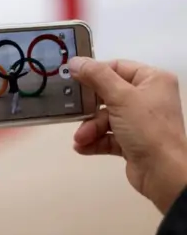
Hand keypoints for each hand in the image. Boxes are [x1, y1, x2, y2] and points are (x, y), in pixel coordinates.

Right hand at [70, 57, 186, 212]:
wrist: (163, 173)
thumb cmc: (147, 129)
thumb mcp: (120, 97)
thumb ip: (96, 76)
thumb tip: (75, 61)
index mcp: (152, 80)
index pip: (117, 67)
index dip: (95, 73)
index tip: (73, 79)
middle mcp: (148, 98)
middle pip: (107, 94)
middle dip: (88, 108)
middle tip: (72, 110)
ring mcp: (140, 121)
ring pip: (105, 118)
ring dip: (89, 128)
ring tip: (81, 138)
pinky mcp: (132, 142)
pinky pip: (107, 136)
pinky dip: (94, 140)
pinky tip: (82, 147)